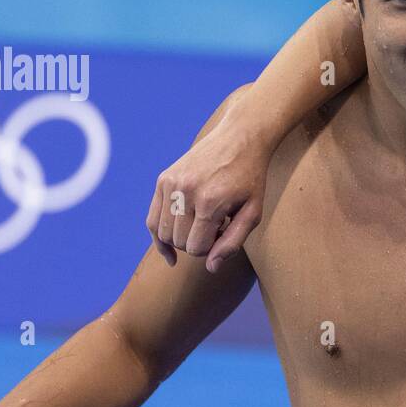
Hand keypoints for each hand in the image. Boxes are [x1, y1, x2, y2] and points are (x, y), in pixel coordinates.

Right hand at [146, 104, 272, 272]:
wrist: (240, 138)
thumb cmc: (251, 178)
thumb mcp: (253, 213)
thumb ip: (232, 243)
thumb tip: (210, 268)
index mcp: (210, 203)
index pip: (196, 249)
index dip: (211, 249)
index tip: (224, 234)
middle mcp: (186, 192)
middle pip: (179, 242)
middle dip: (196, 243)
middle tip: (216, 228)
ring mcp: (171, 184)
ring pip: (163, 233)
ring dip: (180, 238)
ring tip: (201, 224)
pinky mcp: (163, 179)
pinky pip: (152, 219)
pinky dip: (160, 234)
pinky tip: (170, 247)